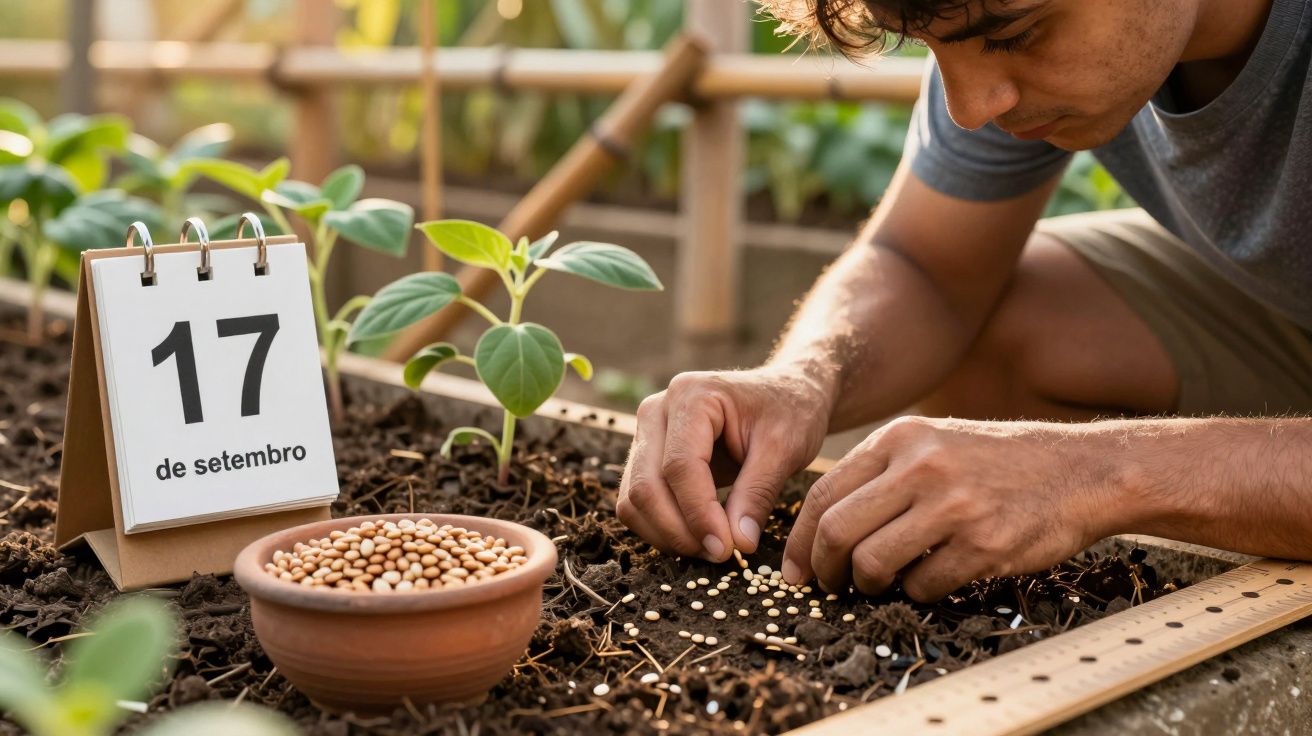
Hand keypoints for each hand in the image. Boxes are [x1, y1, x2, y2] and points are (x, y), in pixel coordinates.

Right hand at [616, 366, 832, 561]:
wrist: (784, 393)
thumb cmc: (788, 411)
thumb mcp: (785, 448)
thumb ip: (758, 493)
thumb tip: (738, 543)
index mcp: (692, 396)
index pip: (680, 466)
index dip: (698, 514)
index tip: (726, 549)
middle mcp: (657, 410)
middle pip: (646, 485)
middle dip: (679, 531)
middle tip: (720, 555)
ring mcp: (646, 433)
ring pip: (633, 499)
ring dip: (666, 534)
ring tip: (711, 549)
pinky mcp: (646, 456)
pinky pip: (637, 502)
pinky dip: (661, 528)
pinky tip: (697, 537)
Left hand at [781, 416, 1117, 600]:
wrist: (1079, 470)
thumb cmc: (997, 462)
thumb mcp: (934, 442)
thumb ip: (881, 472)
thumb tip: (823, 525)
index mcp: (901, 438)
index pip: (825, 494)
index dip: (801, 539)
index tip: (796, 568)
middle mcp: (922, 466)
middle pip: (839, 531)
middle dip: (824, 569)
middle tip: (829, 585)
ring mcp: (954, 506)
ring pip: (874, 563)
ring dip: (868, 584)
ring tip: (879, 583)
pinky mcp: (983, 545)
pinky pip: (922, 585)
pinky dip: (915, 592)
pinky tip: (927, 580)